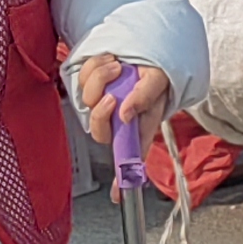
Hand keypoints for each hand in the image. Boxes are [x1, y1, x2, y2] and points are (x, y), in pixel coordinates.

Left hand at [72, 56, 179, 192]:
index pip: (129, 159)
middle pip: (99, 130)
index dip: (122, 178)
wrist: (145, 48)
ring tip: (119, 66)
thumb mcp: (160, 81)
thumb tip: (125, 115)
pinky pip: (82, 78)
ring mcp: (102, 102)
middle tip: (114, 95)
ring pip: (88, 99)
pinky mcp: (91, 84)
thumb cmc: (156, 71)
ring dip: (102, 77)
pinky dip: (95, 65)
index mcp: (137, 126)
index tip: (117, 195)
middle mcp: (119, 119)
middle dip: (101, 111)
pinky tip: (110, 60)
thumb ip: (146, 98)